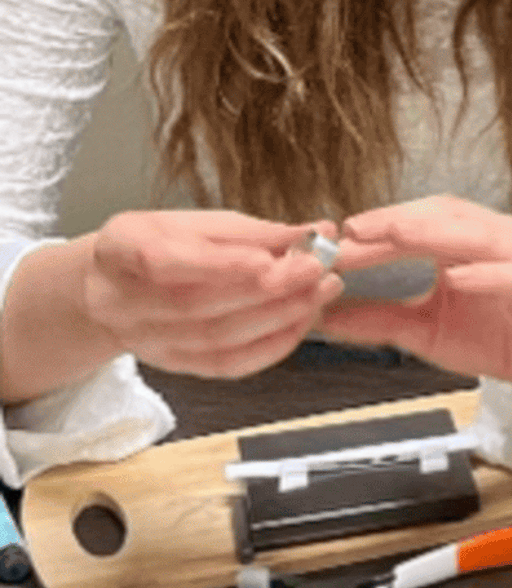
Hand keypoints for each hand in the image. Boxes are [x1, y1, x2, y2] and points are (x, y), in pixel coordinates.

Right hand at [83, 210, 339, 377]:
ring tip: (321, 290)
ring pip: (219, 338)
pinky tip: (303, 320)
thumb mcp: (192, 222)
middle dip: (267, 288)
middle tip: (317, 269)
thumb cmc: (159, 246)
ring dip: (280, 315)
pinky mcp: (175, 364)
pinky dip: (273, 344)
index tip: (269, 258)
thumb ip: (250, 231)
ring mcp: (147, 340)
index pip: (162, 261)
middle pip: (198, 305)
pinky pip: (228, 364)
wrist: (114, 288)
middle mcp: (123, 302)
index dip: (218, 264)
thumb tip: (312, 232)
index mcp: (119, 250)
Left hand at [317, 196, 511, 404]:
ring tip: (396, 236)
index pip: (416, 223)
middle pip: (443, 216)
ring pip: (476, 234)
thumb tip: (324, 317)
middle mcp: (494, 238)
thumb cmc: (496, 339)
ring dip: (434, 233)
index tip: (334, 242)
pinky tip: (456, 278)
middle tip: (354, 231)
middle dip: (397, 222)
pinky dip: (484, 274)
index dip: (376, 229)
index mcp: (464, 241)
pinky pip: (511, 275)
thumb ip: (380, 320)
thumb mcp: (425, 331)